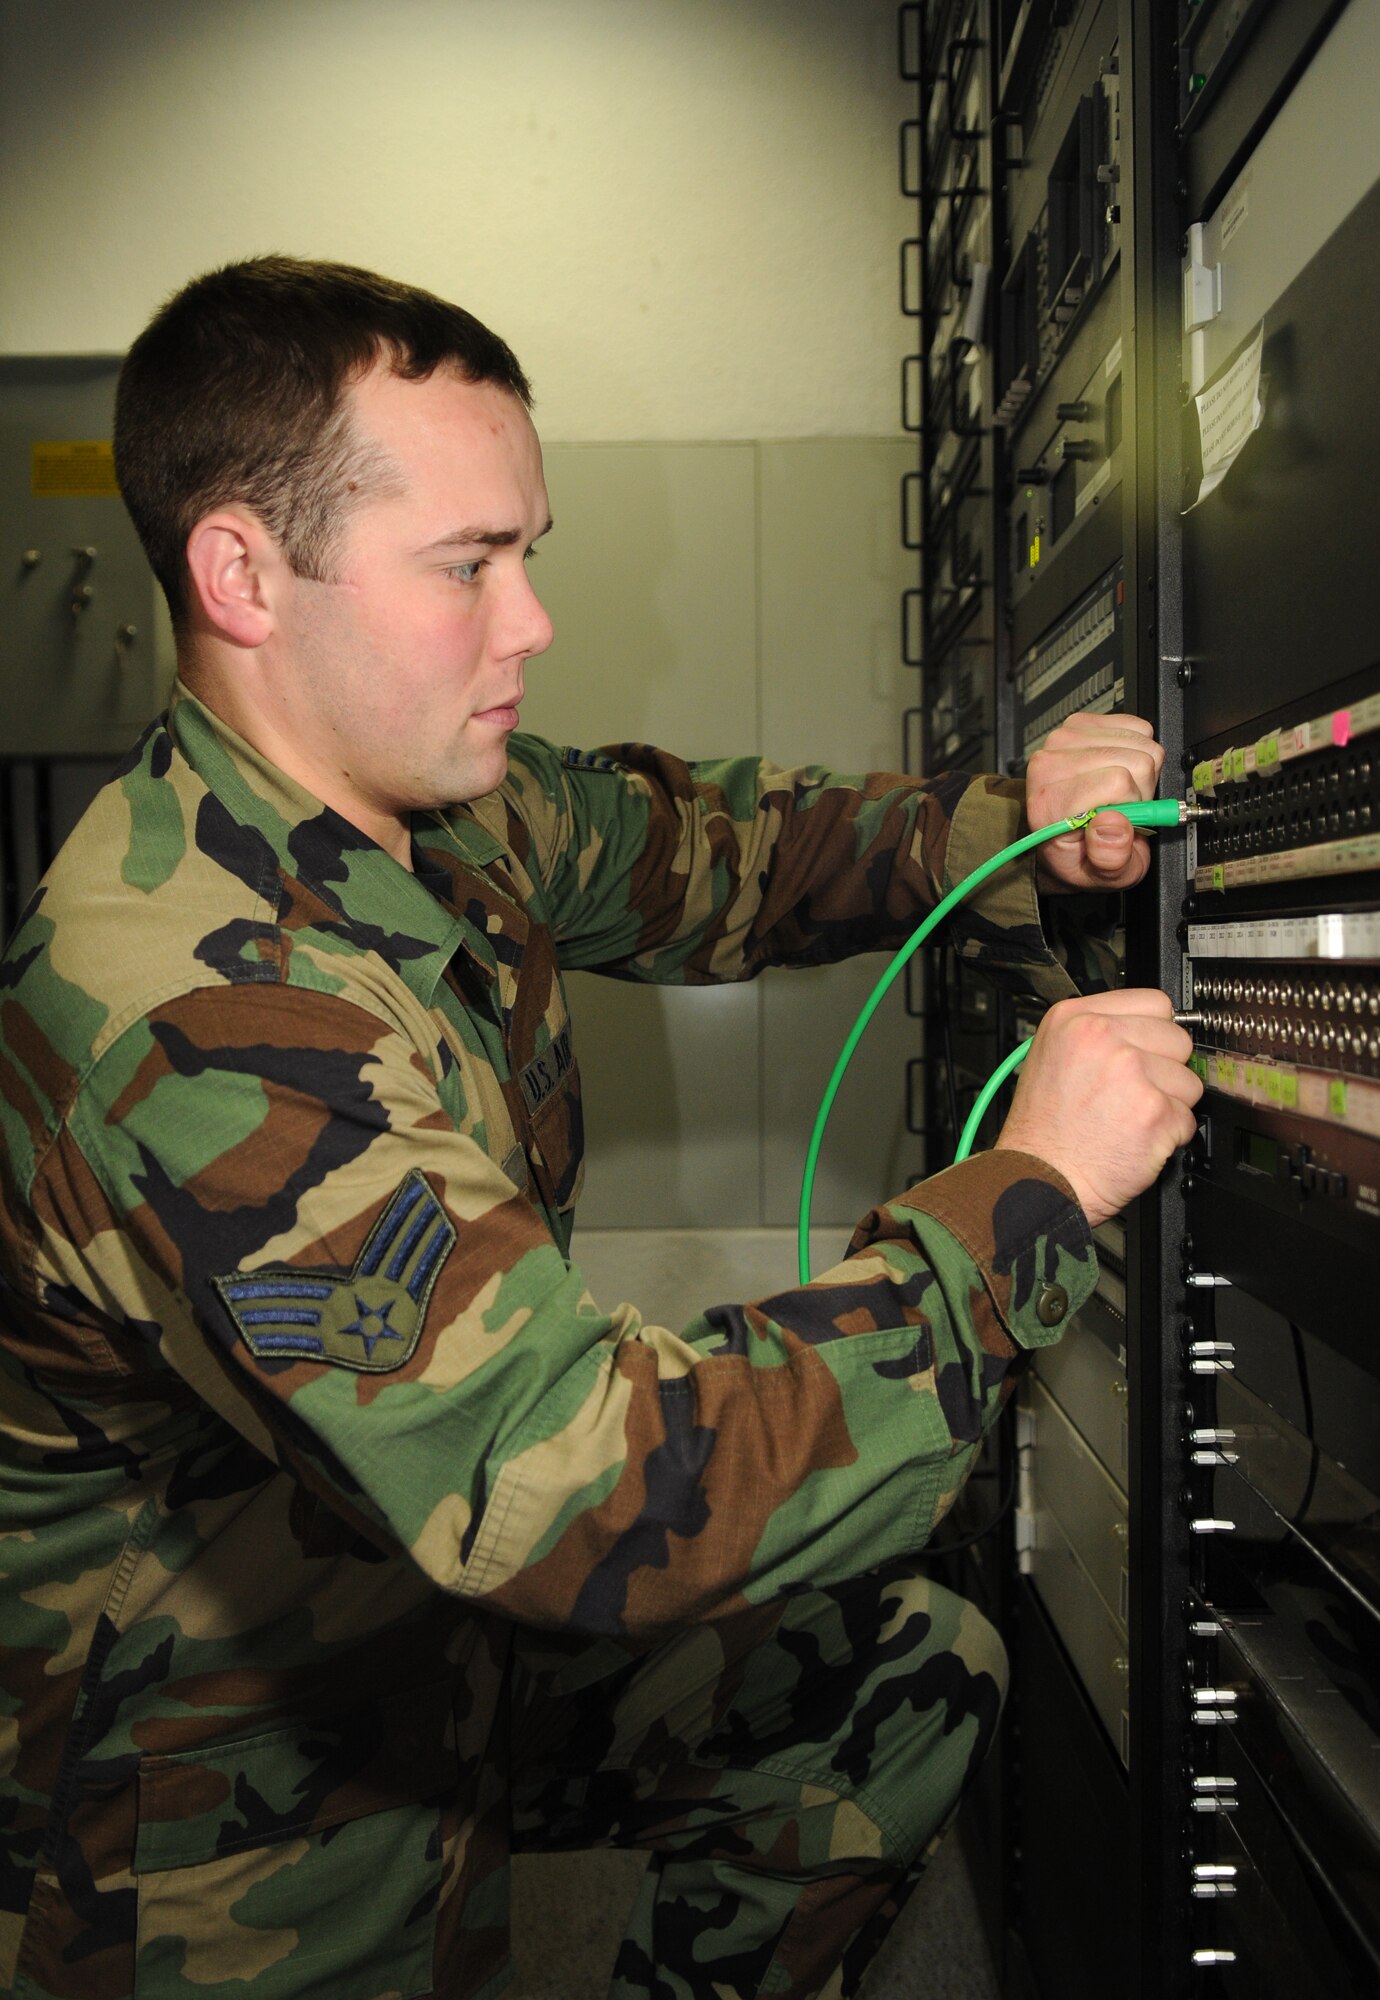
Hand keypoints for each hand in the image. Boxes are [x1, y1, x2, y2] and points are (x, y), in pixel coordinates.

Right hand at [993, 990, 1201, 1226]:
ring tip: (1129, 1118)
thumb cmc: (1043, 1130)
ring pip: (1188, 1081)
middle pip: (1178, 1039)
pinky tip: (1135, 1138)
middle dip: (1164, 1069)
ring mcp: (1130, 1072)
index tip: (1146, 1051)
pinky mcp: (1153, 1111)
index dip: (1154, 1033)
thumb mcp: (1053, 1056)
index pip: (1156, 1002)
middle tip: (1131, 1093)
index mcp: (1076, 1018)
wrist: (1040, 1178)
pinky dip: (1169, 1135)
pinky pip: (1187, 1118)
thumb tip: (1149, 1030)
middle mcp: (1102, 1038)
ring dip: (1169, 1104)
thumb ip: (1100, 1033)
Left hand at [1026, 711, 1166, 891]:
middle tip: (1120, 806)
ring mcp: (1063, 739)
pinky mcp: (1079, 723)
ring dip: (1138, 768)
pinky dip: (1136, 747)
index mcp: (1049, 805)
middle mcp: (1049, 765)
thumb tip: (1113, 824)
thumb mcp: (1103, 876)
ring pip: (1140, 741)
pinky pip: (1137, 726)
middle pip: (1136, 759)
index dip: (1133, 804)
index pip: (1119, 781)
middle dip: (1139, 787)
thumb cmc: (1080, 853)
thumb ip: (1111, 859)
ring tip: (1116, 791)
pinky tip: (1117, 768)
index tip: (1119, 819)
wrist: (1061, 835)